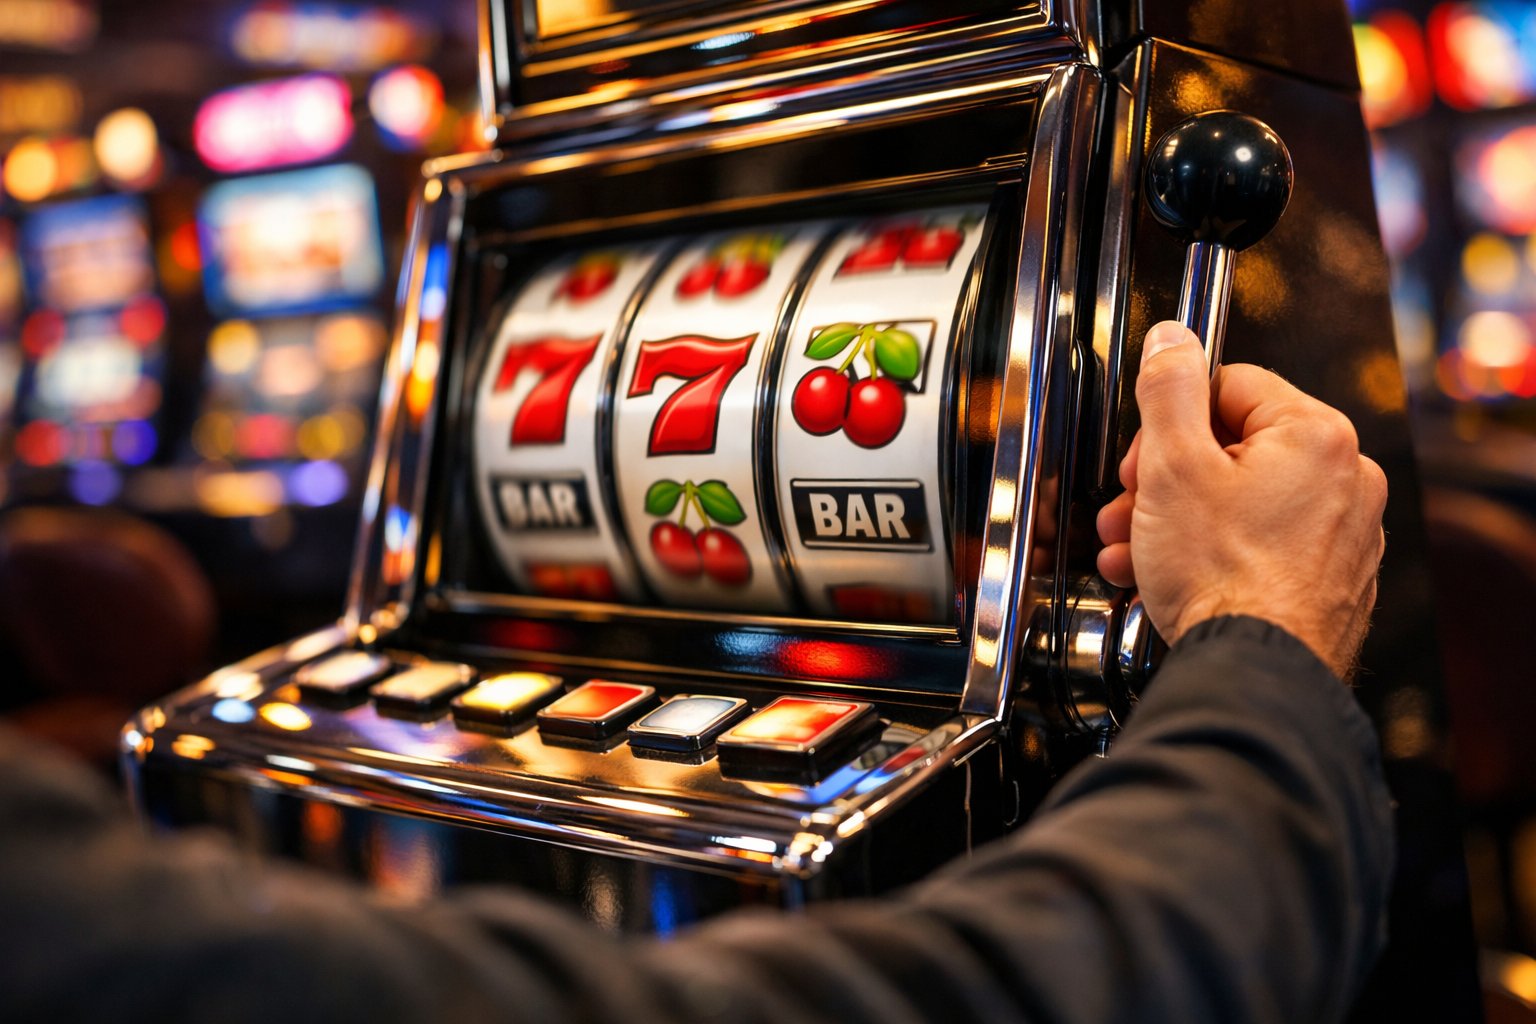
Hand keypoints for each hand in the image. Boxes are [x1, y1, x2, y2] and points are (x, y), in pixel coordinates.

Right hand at [1096, 321, 1387, 676]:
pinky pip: (1266, 548)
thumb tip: (1172, 340)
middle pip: (1236, 449)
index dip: (1171, 421)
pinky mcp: (1334, 583)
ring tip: (1140, 550)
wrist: (1256, 672)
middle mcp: (1348, 480)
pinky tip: (1176, 578)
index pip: (1230, 386)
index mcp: (1317, 436)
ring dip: (1182, 521)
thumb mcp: (1173, 466)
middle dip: (1168, 480)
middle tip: (1134, 507)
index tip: (1145, 456)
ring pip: (1246, 503)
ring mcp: (1345, 537)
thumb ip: (1170, 390)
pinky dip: (1218, 556)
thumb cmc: (1223, 577)